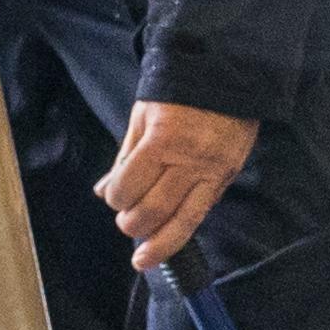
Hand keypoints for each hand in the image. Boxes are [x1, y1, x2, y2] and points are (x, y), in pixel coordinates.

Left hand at [103, 98, 258, 271]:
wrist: (226, 72)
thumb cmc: (178, 90)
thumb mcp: (142, 115)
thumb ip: (124, 157)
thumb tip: (103, 192)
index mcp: (161, 139)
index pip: (130, 186)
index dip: (116, 198)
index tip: (114, 197)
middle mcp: (188, 159)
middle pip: (153, 210)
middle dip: (132, 224)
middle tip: (126, 223)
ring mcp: (211, 170)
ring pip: (181, 221)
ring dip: (157, 244)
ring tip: (143, 258)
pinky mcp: (226, 176)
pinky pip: (202, 213)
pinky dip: (181, 233)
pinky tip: (167, 245)